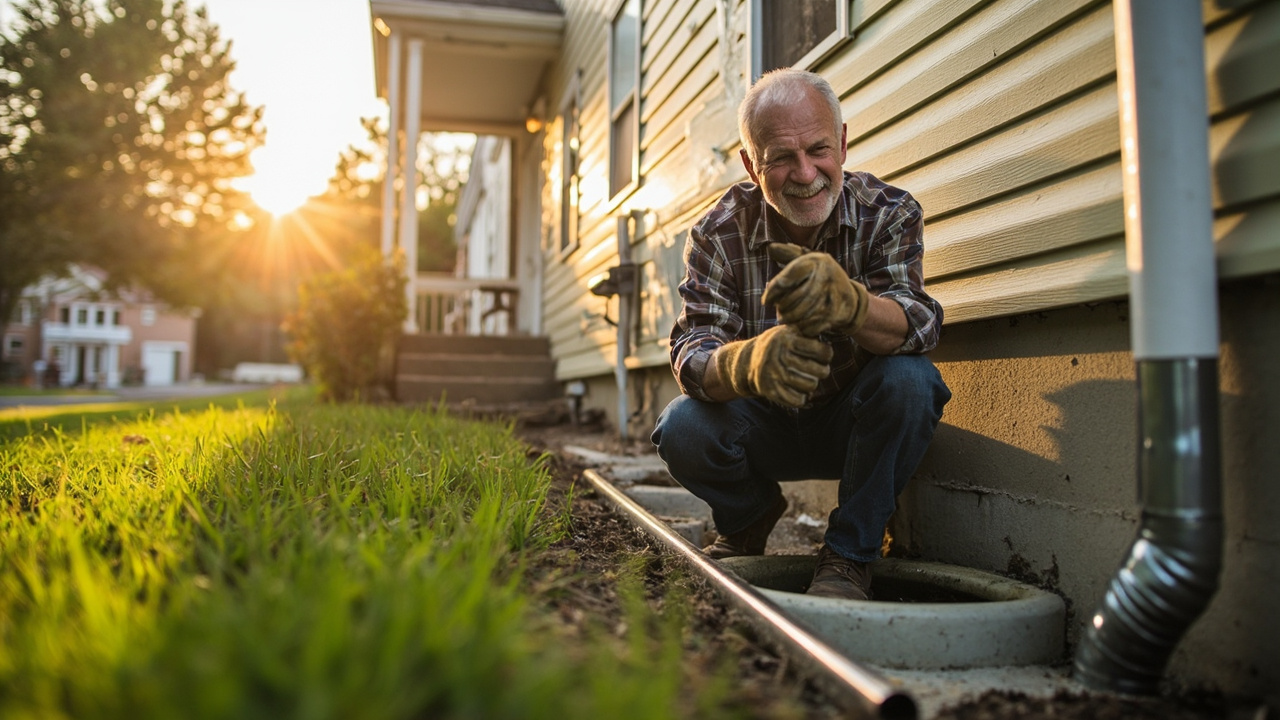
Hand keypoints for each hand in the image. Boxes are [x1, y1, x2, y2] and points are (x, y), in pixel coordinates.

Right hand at [714, 325, 833, 406]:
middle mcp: (779, 357)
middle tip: (821, 369)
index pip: (822, 351)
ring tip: (810, 379)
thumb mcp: (788, 331)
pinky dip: (803, 398)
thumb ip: (807, 330)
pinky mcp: (770, 390)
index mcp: (786, 340)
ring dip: (813, 384)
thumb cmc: (776, 344)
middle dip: (823, 371)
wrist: (748, 361)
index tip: (824, 354)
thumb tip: (827, 324)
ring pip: (810, 386)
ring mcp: (774, 375)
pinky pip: (797, 400)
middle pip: (819, 371)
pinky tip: (801, 391)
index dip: (827, 354)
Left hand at [762, 243, 868, 336]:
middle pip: (792, 299)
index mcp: (815, 261)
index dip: (772, 293)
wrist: (850, 298)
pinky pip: (811, 326)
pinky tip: (799, 325)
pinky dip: (802, 328)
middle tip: (778, 313)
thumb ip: (787, 254)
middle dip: (782, 309)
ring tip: (785, 319)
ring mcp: (832, 295)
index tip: (766, 301)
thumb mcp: (807, 261)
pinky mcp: (836, 313)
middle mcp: (825, 276)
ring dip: (790, 320)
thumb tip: (769, 248)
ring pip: (801, 314)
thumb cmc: (821, 277)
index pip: (785, 279)